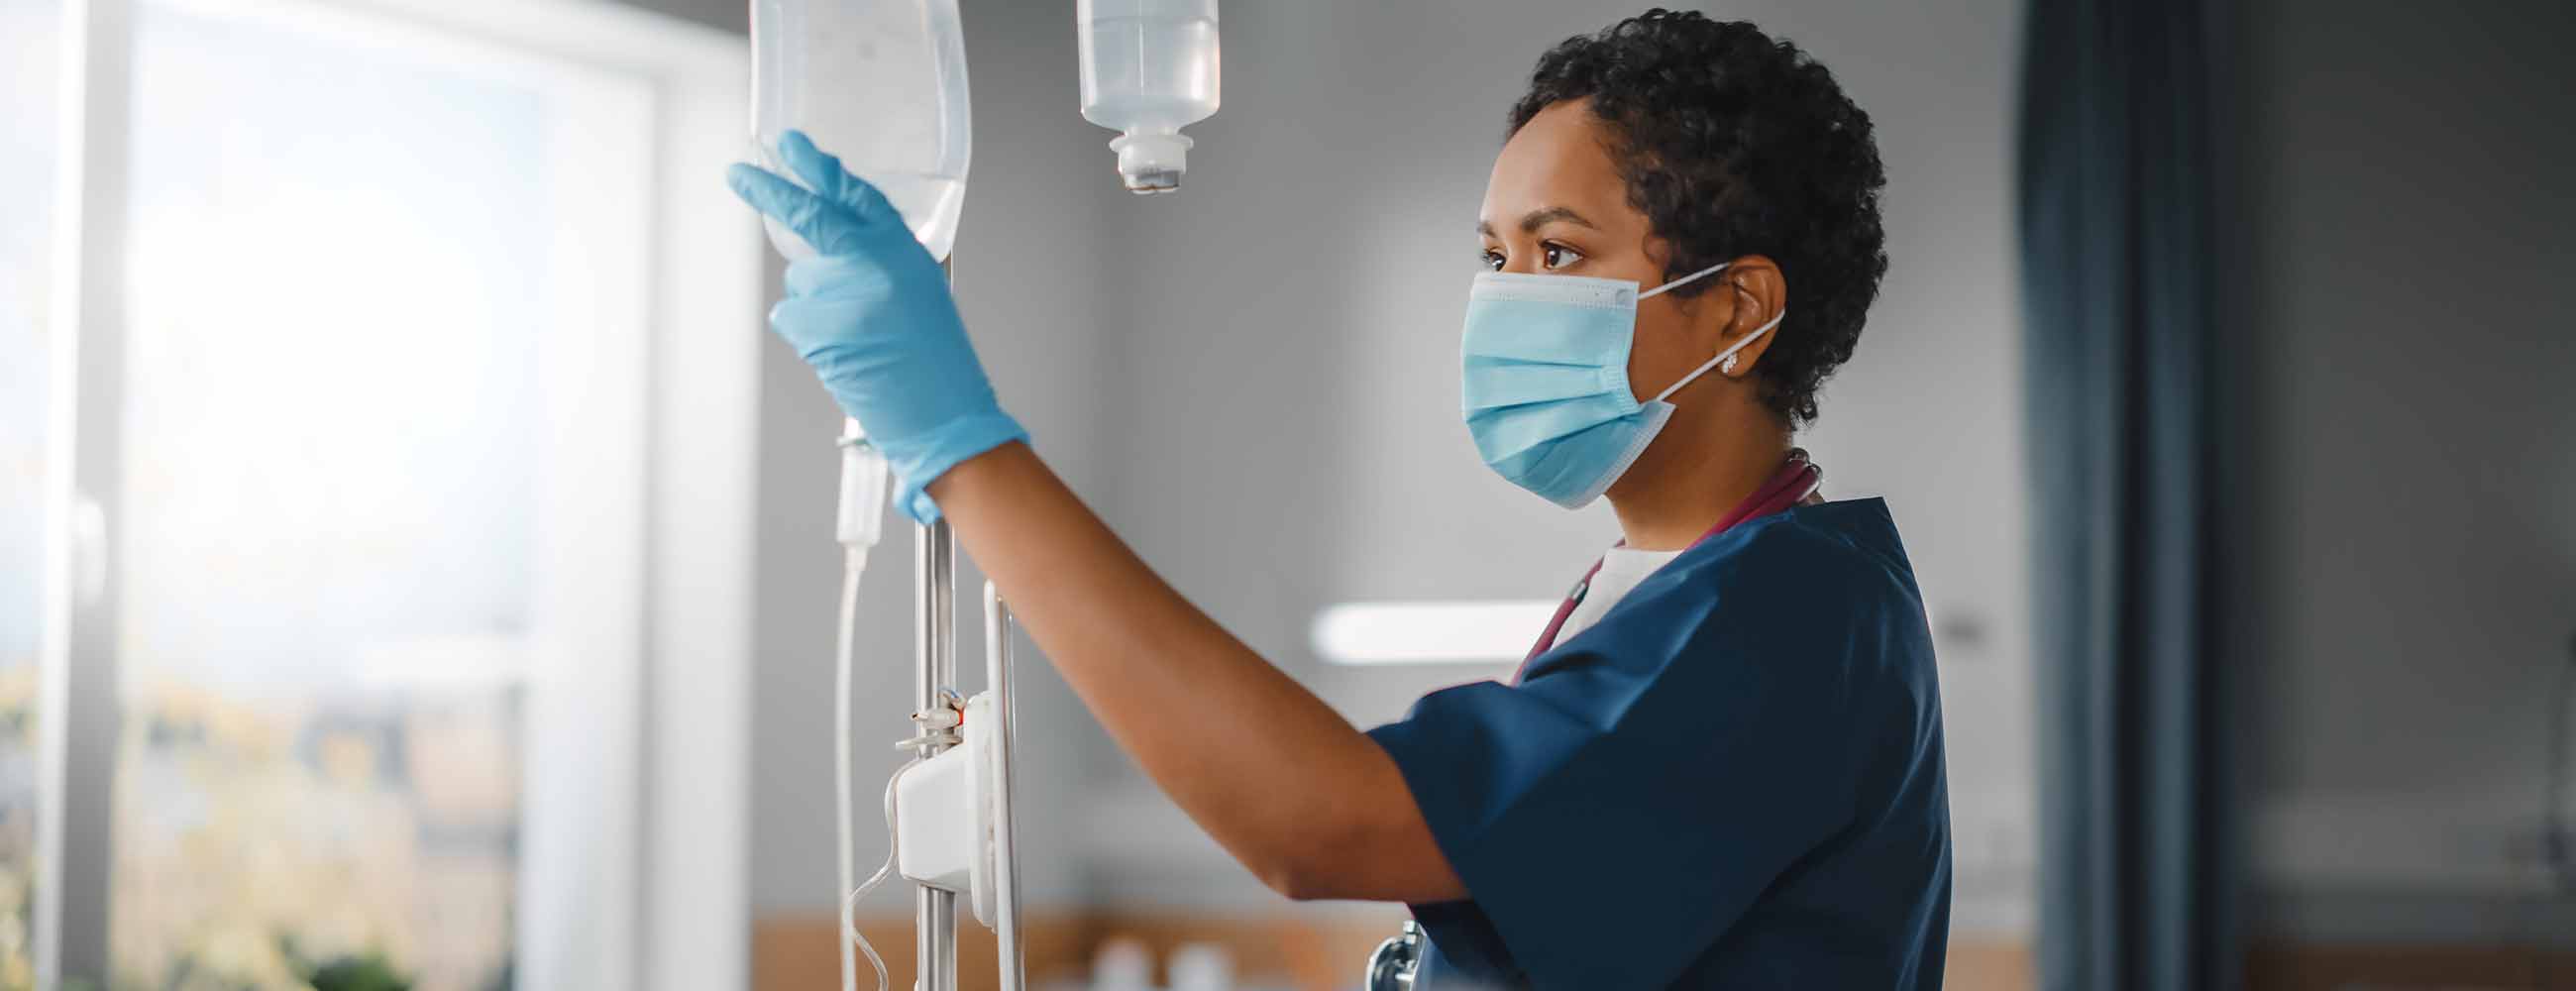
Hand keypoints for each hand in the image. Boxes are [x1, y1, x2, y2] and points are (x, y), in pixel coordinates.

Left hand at [727, 130, 1024, 522]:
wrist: (944, 417)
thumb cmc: (937, 363)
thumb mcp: (922, 294)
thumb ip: (882, 262)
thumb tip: (832, 247)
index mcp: (906, 252)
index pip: (858, 195)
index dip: (821, 167)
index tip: (792, 145)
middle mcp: (875, 264)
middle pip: (810, 217)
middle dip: (769, 191)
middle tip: (738, 174)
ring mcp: (844, 294)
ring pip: (800, 280)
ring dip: (814, 304)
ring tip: (856, 337)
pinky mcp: (818, 327)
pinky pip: (791, 316)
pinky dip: (807, 333)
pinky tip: (843, 352)